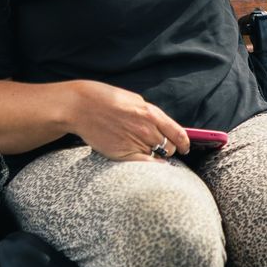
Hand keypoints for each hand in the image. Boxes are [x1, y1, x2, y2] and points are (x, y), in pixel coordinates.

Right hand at [73, 82, 188, 160]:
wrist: (80, 107)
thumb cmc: (105, 99)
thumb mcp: (134, 100)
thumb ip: (149, 114)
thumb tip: (162, 126)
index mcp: (151, 113)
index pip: (178, 133)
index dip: (185, 143)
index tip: (185, 148)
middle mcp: (147, 130)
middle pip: (169, 147)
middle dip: (168, 149)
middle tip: (161, 149)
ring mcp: (135, 143)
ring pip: (157, 157)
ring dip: (156, 156)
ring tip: (147, 153)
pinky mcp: (122, 154)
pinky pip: (144, 165)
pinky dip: (149, 166)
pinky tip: (147, 164)